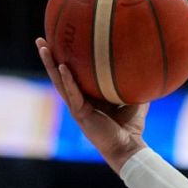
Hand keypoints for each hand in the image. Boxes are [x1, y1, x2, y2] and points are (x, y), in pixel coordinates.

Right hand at [36, 37, 148, 172]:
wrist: (128, 148)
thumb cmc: (131, 127)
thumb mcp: (134, 98)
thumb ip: (136, 82)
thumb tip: (147, 62)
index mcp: (87, 96)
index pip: (72, 74)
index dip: (64, 59)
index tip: (58, 40)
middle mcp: (79, 100)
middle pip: (59, 74)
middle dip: (49, 57)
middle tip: (40, 39)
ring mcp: (77, 107)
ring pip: (59, 82)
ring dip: (50, 64)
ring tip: (43, 46)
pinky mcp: (80, 114)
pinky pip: (72, 94)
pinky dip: (67, 80)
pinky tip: (61, 67)